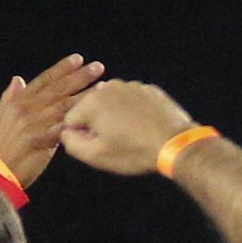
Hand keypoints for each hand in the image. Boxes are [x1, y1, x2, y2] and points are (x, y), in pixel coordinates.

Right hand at [0, 53, 106, 187]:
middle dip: (79, 76)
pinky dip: (79, 122)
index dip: (62, 68)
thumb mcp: (0, 117)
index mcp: (18, 101)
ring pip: (64, 106)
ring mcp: (34, 124)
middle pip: (58, 89)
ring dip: (85, 95)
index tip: (78, 59)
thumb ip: (10, 97)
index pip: (44, 80)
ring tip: (102, 87)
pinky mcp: (40, 141)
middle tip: (98, 67)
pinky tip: (94, 116)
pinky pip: (63, 129)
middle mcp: (27, 109)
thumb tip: (18, 79)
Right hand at [59, 80, 194, 176]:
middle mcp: (110, 87)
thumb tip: (66, 132)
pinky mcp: (149, 90)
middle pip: (92, 109)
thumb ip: (71, 143)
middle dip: (99, 124)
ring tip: (132, 136)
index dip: (82, 136)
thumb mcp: (96, 156)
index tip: (99, 145)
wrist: (176, 144)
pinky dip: (136, 113)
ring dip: (117, 117)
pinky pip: (134, 102)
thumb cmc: (135, 152)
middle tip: (117, 142)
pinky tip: (145, 128)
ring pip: (113, 104)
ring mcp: (132, 86)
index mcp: (92, 102)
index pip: (71, 120)